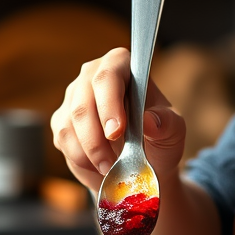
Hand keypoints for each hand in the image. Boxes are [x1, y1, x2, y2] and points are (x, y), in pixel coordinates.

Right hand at [50, 48, 186, 194]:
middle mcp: (92, 76)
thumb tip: (149, 121)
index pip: (108, 76)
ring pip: (69, 125)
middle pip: (83, 104)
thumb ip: (166, 124)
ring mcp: (73, 98)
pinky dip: (81, 160)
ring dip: (89, 153)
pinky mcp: (62, 121)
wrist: (143, 163)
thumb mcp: (173, 131)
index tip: (116, 132)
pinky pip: (62, 141)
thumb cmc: (158, 138)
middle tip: (110, 163)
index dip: (109, 104)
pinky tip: (99, 166)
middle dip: (95, 139)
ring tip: (110, 169)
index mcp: (121, 65)